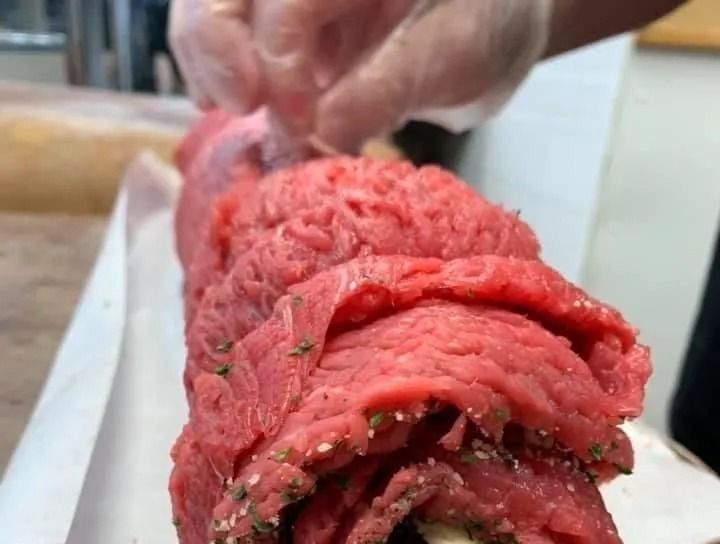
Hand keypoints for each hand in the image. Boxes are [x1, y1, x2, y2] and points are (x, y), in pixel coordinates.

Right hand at [170, 0, 551, 150]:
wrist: (499, 17)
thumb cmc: (490, 23)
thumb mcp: (456, 55)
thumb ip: (387, 89)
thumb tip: (316, 133)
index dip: (278, 64)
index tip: (299, 128)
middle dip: (214, 44)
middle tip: (240, 109)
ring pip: (210, 2)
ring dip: (207, 58)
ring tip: (233, 108)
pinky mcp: (284, 10)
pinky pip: (228, 29)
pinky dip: (221, 67)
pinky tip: (239, 103)